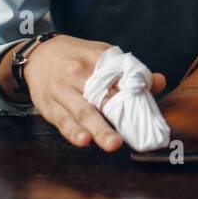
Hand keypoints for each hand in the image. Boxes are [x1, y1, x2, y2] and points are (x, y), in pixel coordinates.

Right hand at [22, 35, 166, 151]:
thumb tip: (159, 81)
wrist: (37, 55)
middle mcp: (78, 74)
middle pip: (101, 97)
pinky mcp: (50, 106)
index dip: (133, 93)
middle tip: (131, 134)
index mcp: (95, 60)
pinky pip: (63, 121)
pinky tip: (83, 140)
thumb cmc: (75, 58)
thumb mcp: (101, 54)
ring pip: (82, 112)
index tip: (146, 107)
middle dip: (116, 116)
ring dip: (97, 129)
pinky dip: (73, 132)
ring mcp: (62, 91)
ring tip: (112, 144)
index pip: (119, 77)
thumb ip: (130, 71)